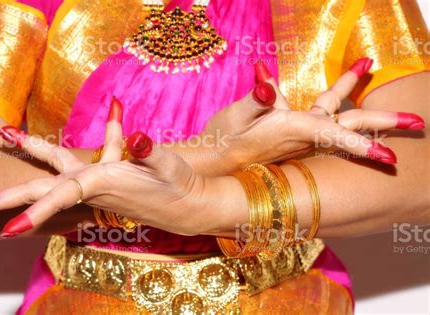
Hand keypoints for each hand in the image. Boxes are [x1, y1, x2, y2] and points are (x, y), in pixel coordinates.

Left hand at [0, 110, 217, 236]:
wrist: (188, 204)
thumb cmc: (178, 187)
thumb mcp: (167, 166)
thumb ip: (148, 151)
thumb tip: (135, 136)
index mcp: (104, 182)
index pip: (62, 194)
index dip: (35, 209)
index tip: (6, 229)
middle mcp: (94, 185)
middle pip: (43, 191)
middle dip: (11, 199)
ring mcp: (97, 182)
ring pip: (57, 168)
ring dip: (34, 150)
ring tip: (8, 133)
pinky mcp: (105, 178)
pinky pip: (86, 160)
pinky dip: (93, 141)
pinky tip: (115, 110)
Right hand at [199, 58, 424, 172]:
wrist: (213, 164)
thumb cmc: (222, 142)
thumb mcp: (234, 118)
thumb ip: (255, 99)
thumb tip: (266, 80)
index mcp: (290, 130)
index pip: (334, 134)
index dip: (362, 145)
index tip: (391, 157)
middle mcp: (300, 134)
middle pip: (349, 125)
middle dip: (382, 123)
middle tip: (418, 120)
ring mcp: (298, 134)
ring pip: (334, 114)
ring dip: (353, 94)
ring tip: (364, 66)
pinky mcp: (290, 131)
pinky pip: (318, 114)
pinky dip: (329, 97)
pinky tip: (325, 81)